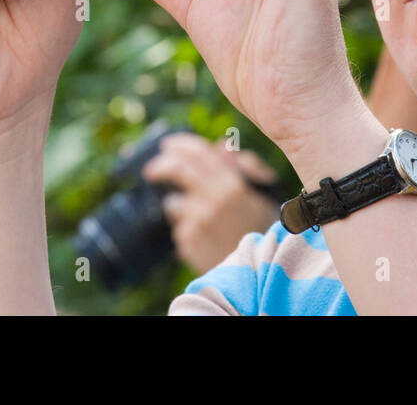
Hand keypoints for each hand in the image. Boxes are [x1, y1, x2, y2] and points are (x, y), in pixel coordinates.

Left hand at [142, 134, 279, 272]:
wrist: (260, 273)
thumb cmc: (265, 230)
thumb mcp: (265, 194)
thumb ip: (246, 165)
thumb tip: (221, 146)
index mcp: (232, 185)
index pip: (199, 153)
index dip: (180, 145)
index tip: (168, 144)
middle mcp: (212, 202)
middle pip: (176, 170)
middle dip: (160, 165)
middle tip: (152, 169)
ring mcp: (197, 224)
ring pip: (173, 203)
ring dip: (178, 204)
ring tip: (197, 216)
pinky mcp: (188, 244)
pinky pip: (179, 227)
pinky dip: (186, 227)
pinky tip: (203, 235)